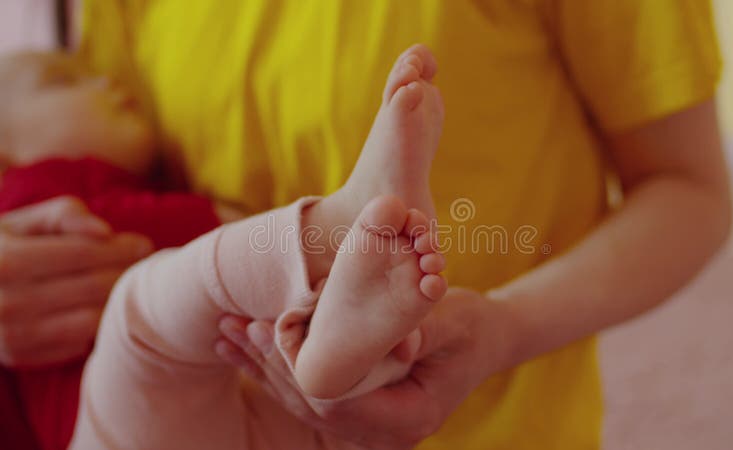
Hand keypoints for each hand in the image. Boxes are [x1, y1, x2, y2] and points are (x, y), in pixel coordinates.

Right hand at [0, 196, 152, 366]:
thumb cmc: (5, 247)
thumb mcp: (24, 221)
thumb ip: (65, 215)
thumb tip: (105, 231)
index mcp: (6, 261)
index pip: (84, 253)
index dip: (121, 248)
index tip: (143, 244)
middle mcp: (6, 302)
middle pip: (94, 287)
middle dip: (129, 273)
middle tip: (147, 265)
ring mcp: (13, 335)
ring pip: (94, 319)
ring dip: (121, 302)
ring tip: (132, 285)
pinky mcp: (22, 356)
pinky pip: (81, 342)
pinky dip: (99, 325)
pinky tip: (105, 307)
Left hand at [216, 287, 509, 449]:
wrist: (486, 338)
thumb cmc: (472, 327)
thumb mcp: (453, 321)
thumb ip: (421, 330)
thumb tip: (392, 337)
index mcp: (409, 418)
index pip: (338, 402)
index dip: (299, 367)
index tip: (270, 328)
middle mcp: (384, 431)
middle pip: (312, 406)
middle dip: (270, 365)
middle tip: (236, 326)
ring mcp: (369, 423)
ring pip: (304, 402)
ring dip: (263, 367)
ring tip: (227, 335)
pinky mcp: (359, 405)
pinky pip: (310, 394)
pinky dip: (279, 368)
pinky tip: (247, 348)